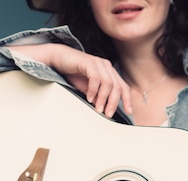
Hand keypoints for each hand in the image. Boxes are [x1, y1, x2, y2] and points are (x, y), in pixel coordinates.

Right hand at [9, 44, 131, 117]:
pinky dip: (94, 90)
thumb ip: (98, 96)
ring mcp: (99, 63)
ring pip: (109, 84)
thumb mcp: (89, 88)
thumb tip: (105, 109)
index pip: (123, 86)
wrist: (58, 58)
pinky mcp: (89, 62)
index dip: (127, 99)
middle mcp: (107, 66)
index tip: (129, 111)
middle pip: (117, 87)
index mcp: (109, 72)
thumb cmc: (73, 73)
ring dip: (103, 98)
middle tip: (108, 114)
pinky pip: (96, 79)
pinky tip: (89, 98)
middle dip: (114, 103)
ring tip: (98, 108)